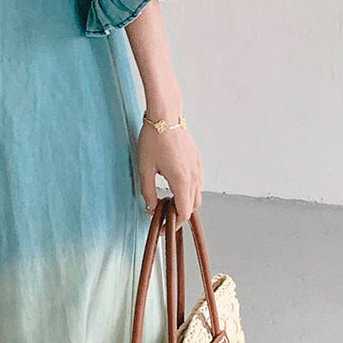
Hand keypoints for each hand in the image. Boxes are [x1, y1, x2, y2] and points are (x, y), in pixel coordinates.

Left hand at [136, 103, 202, 225]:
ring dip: (185, 203)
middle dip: (180, 215)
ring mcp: (198, 168)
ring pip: (197, 195)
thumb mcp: (145, 168)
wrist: (165, 115)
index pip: (184, 212)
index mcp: (182, 180)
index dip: (174, 224)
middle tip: (163, 216)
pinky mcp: (197, 161)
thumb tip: (150, 209)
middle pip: (193, 207)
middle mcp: (194, 176)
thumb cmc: (153, 140)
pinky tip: (173, 186)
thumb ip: (148, 192)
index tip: (163, 227)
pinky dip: (188, 191)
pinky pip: (197, 183)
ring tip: (167, 201)